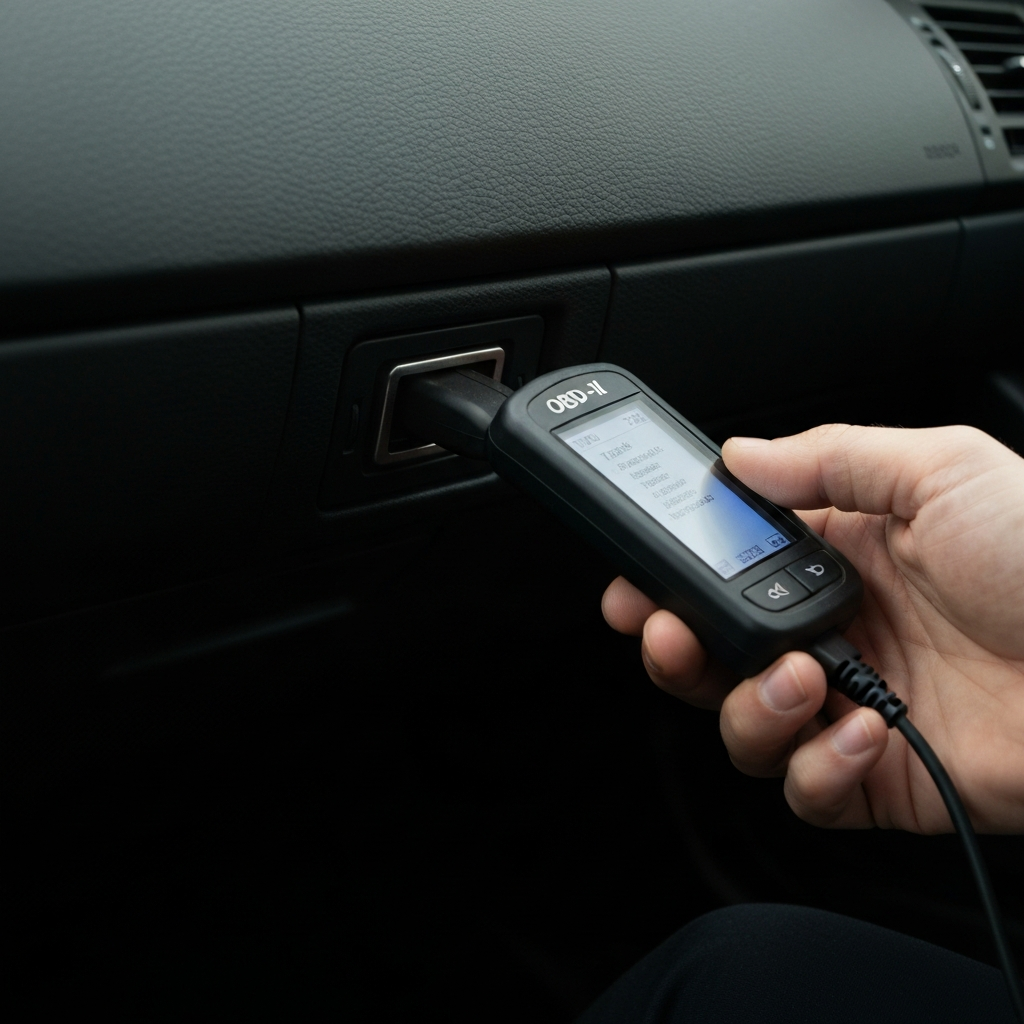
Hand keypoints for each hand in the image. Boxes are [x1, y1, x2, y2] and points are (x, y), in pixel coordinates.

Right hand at [603, 425, 1023, 833]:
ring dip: (751, 706)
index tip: (634, 579)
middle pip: (713, 654)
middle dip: (675, 648)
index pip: (725, 568)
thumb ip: (828, 455)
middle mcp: (834, 632)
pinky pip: (806, 789)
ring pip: (743, 725)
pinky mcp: (880, 777)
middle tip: (668, 631)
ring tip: (802, 677)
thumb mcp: (940, 471)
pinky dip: (821, 766)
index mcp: (839, 557)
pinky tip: (866, 729)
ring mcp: (852, 705)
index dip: (670, 576)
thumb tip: (739, 454)